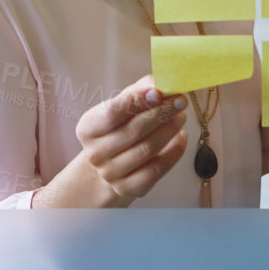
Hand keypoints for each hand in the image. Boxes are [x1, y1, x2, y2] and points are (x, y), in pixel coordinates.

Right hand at [72, 75, 188, 205]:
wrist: (110, 166)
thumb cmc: (117, 128)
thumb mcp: (120, 107)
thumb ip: (139, 91)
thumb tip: (161, 81)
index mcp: (87, 128)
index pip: (113, 112)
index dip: (136, 101)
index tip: (159, 91)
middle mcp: (95, 153)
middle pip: (134, 131)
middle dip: (161, 113)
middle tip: (180, 100)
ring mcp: (110, 174)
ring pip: (147, 149)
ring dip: (169, 130)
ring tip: (181, 116)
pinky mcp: (129, 188)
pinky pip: (157, 169)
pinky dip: (173, 152)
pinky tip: (181, 138)